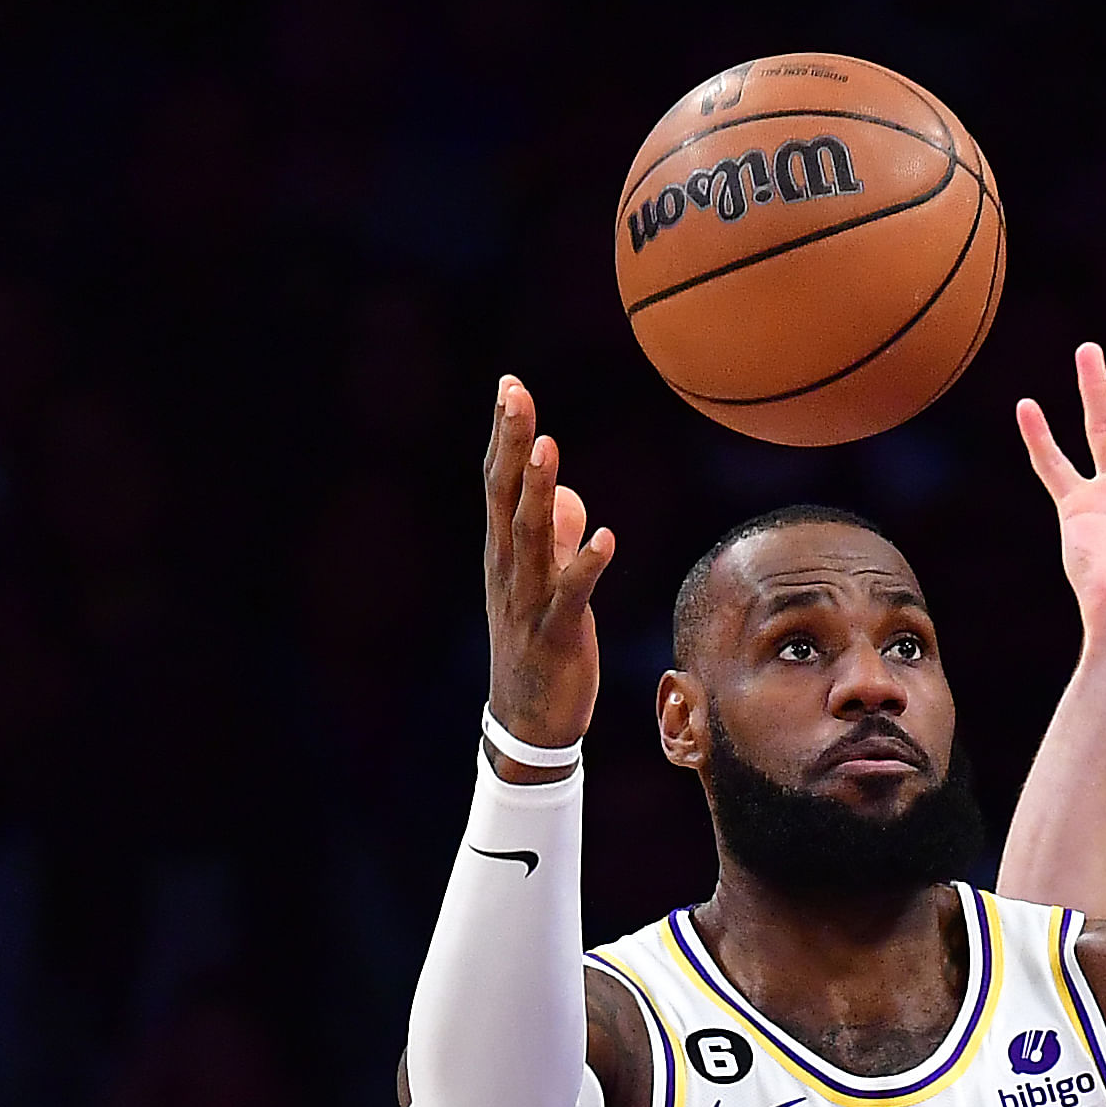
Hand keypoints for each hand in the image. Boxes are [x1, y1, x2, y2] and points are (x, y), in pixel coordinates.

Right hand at [482, 376, 614, 762]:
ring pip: (529, 538)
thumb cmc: (538, 647)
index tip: (510, 385)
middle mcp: (508, 569)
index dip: (504, 434)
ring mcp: (528, 601)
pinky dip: (586, 564)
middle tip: (514, 394)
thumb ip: (555, 538)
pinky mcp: (555, 633)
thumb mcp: (544, 584)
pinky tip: (606, 536)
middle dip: (510, 444)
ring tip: (548, 447)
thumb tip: (568, 495)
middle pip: (505, 496)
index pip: (499, 482)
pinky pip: (571, 594)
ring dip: (538, 492)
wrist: (527, 722)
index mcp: (504, 553)